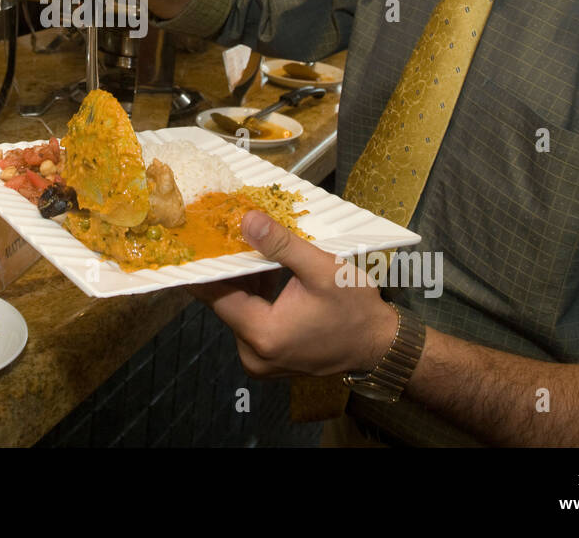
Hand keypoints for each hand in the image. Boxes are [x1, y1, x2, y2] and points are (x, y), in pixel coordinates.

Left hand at [190, 210, 397, 378]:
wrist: (379, 344)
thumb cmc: (355, 308)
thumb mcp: (322, 269)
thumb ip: (282, 245)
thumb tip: (246, 220)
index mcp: (262, 334)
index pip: (215, 295)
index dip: (206, 265)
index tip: (199, 238)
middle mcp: (253, 354)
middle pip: (225, 301)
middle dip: (228, 268)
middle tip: (228, 232)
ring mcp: (259, 359)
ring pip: (237, 310)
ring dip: (243, 280)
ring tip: (249, 246)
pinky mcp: (268, 357)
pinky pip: (251, 320)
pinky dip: (255, 296)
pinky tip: (265, 270)